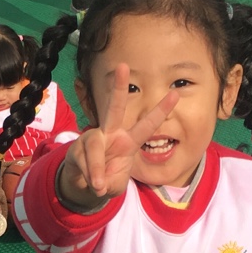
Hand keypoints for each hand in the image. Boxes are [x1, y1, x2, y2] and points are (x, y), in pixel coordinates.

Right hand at [59, 64, 177, 209]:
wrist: (84, 186)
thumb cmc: (107, 179)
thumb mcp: (115, 185)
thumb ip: (112, 183)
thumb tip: (98, 182)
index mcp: (127, 141)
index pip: (146, 125)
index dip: (160, 111)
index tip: (175, 94)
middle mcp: (110, 133)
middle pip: (115, 108)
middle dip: (119, 88)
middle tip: (123, 66)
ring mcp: (92, 139)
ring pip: (94, 146)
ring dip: (96, 167)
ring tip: (99, 185)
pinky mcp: (76, 148)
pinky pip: (83, 160)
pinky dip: (88, 176)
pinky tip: (91, 182)